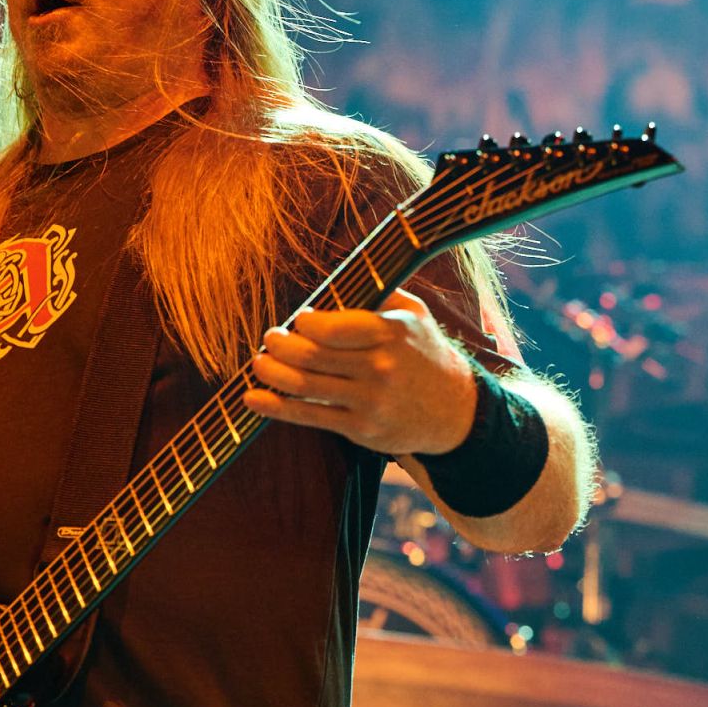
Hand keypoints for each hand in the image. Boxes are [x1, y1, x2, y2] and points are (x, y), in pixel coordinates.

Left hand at [243, 288, 478, 454]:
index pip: (333, 327)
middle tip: (270, 339)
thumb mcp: (413, 313)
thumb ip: (377, 292)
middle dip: (280, 346)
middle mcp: (379, 368)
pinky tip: (252, 399)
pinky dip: (275, 408)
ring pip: (304, 387)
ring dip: (271, 373)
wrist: (455, 411)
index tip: (299, 319)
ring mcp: (369, 402)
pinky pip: (308, 417)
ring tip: (259, 363)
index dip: (306, 322)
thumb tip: (334, 277)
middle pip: (312, 356)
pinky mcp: (360, 429)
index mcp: (390, 333)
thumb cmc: (425, 353)